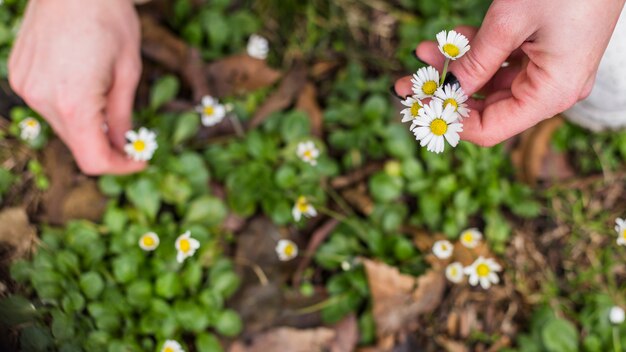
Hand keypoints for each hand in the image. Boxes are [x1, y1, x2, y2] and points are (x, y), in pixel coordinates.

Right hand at [9, 0, 144, 174]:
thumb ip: (122, 115)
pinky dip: (68, 106)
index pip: (93, 159)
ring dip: (86, 125)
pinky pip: (47, 105)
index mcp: (74, 103)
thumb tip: (122, 145)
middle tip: (129, 137)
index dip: (119, 167)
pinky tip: (83, 85)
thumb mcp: (128, 71)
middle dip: (105, 146)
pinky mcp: (19, 75)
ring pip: (62, 126)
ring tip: (106, 99)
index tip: (138, 160)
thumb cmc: (108, 18)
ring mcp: (26, 87)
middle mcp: (43, 100)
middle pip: (77, 145)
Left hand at [395, 0, 625, 145]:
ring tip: (421, 53)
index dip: (451, 121)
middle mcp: (552, 89)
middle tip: (407, 81)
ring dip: (456, 68)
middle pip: (487, 107)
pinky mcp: (545, 51)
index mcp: (551, 93)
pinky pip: (503, 61)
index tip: (419, 106)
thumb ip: (475, 61)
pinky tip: (448, 39)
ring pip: (490, 82)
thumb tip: (445, 90)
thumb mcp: (509, 23)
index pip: (491, 129)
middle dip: (446, 92)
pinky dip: (475, 51)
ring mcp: (550, 70)